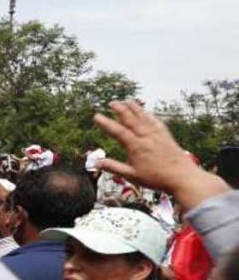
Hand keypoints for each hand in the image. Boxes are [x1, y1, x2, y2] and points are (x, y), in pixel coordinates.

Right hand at [94, 101, 228, 204]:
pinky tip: (147, 112)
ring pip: (144, 118)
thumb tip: (96, 163)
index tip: (97, 116)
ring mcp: (157, 135)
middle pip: (131, 120)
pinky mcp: (166, 136)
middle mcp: (147, 137)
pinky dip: (150, 116)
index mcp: (136, 146)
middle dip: (120, 110)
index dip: (106, 123)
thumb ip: (113, 167)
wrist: (182, 177)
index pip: (118, 131)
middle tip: (112, 103)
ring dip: (135, 108)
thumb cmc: (156, 178)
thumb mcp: (131, 175)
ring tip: (128, 101)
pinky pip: (156, 122)